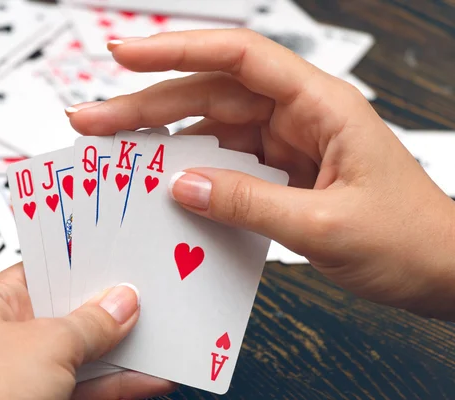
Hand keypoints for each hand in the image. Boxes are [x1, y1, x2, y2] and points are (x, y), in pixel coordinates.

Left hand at [0, 264, 175, 399]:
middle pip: (66, 315)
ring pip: (80, 356)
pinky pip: (84, 387)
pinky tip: (146, 378)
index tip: (118, 265)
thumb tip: (120, 303)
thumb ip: (91, 323)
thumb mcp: (47, 345)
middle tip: (144, 301)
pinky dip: (115, 385)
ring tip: (157, 340)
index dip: (82, 268)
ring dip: (119, 352)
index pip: (43, 273)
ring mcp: (19, 375)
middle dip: (107, 312)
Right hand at [66, 29, 454, 319]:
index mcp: (322, 106)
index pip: (239, 58)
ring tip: (117, 151)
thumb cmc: (411, 239)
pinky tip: (163, 181)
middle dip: (147, 104)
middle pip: (210, 94)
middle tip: (96, 120)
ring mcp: (286, 144)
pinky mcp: (279, 172)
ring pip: (211, 128)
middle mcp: (299, 116)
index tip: (126, 55)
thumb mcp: (326, 225)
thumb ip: (250, 203)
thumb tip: (185, 186)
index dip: (177, 49)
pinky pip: (224, 161)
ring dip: (163, 139)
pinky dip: (191, 171)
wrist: (440, 271)